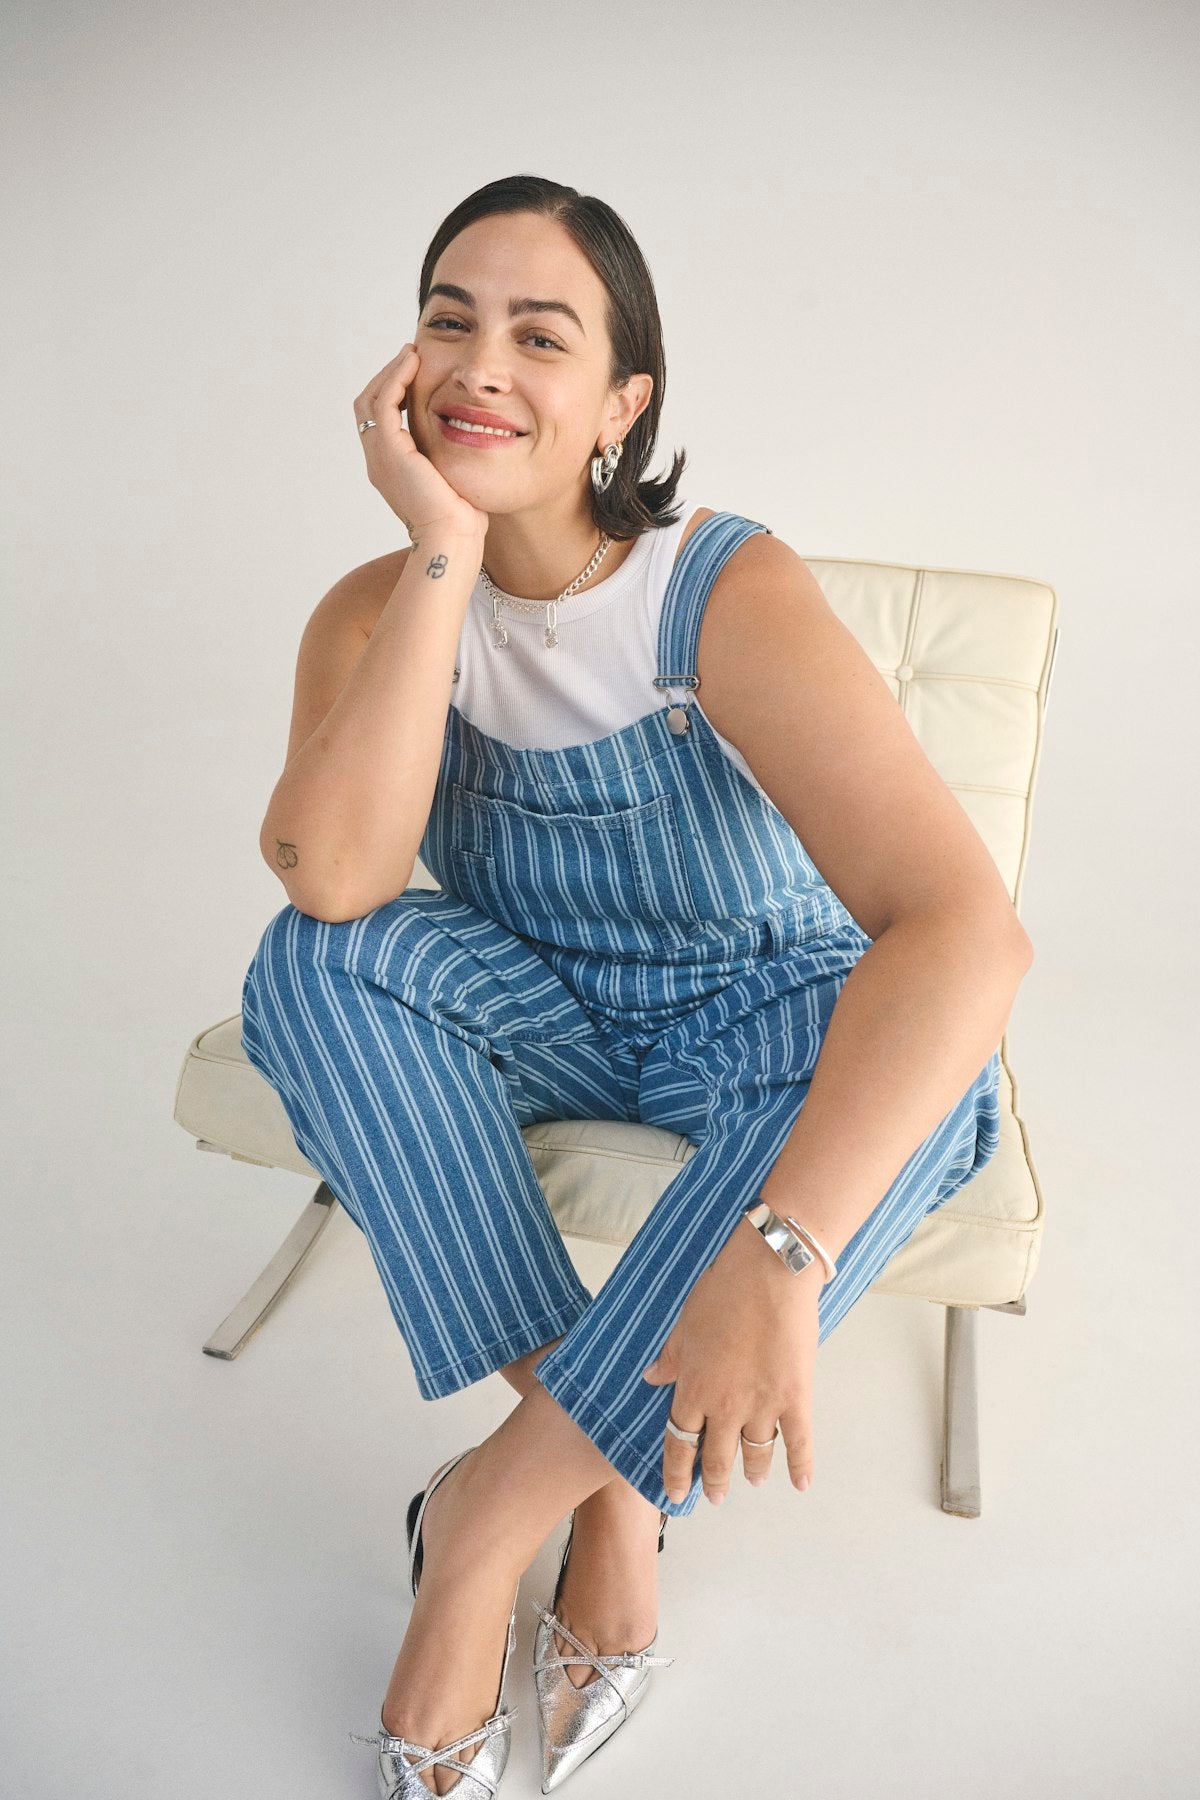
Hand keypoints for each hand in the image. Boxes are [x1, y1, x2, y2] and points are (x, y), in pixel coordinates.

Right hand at [352, 344, 488, 541]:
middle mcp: (379, 462)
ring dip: (391, 373)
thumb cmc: (462, 520)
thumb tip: (472, 441)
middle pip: (368, 406)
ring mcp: (380, 457)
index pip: (380, 420)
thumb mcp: (453, 480)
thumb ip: (450, 458)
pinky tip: (414, 364)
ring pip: (371, 399)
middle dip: (388, 377)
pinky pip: (384, 403)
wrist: (452, 539)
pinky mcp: (390, 452)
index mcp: (390, 469)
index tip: (415, 372)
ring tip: (411, 355)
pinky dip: (396, 379)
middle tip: (410, 356)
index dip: (393, 392)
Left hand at [641, 1212, 819, 1504]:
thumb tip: (652, 1379)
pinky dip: (800, 1466)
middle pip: (716, 1457)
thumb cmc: (722, 1291)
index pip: (679, 1443)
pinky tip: (801, 1484)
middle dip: (714, 1481)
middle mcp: (724, 1406)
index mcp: (693, 1389)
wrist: (768, 1273)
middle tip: (715, 1496)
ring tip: (752, 1481)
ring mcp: (761, 1405)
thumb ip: (670, 1359)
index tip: (676, 1493)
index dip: (677, 1473)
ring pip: (755, 1453)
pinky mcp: (795, 1397)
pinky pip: (798, 1442)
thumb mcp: (684, 1326)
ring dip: (752, 1471)